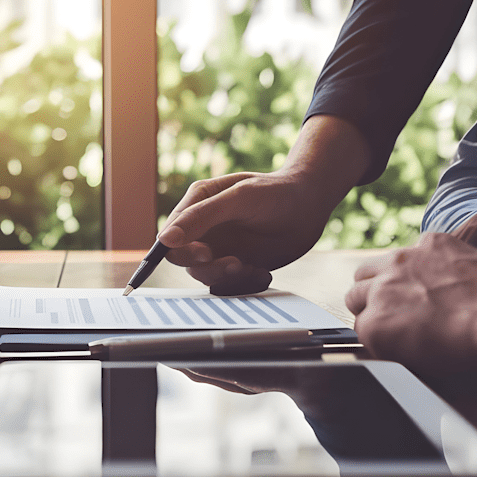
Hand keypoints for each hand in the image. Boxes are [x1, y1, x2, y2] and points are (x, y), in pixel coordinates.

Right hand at [158, 115, 369, 294]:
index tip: (205, 254)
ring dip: (228, 277)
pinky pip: (230, 285)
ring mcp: (221, 248)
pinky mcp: (238, 265)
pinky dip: (246, 284)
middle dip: (209, 267)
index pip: (170, 237)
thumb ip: (201, 217)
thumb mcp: (238, 198)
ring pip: (207, 276)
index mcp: (196, 205)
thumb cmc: (275, 191)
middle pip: (185, 261)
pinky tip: (263, 272)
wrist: (310, 203)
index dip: (180, 250)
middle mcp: (204, 229)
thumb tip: (166, 240)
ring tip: (251, 267)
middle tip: (235, 262)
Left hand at [345, 233, 476, 408]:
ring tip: (391, 335)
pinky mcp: (375, 321)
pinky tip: (399, 351)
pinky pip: (362, 331)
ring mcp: (384, 290)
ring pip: (354, 299)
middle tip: (390, 316)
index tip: (408, 295)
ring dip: (370, 315)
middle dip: (373, 294)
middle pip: (365, 275)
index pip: (397, 260)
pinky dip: (377, 342)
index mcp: (430, 246)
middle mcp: (400, 262)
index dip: (399, 281)